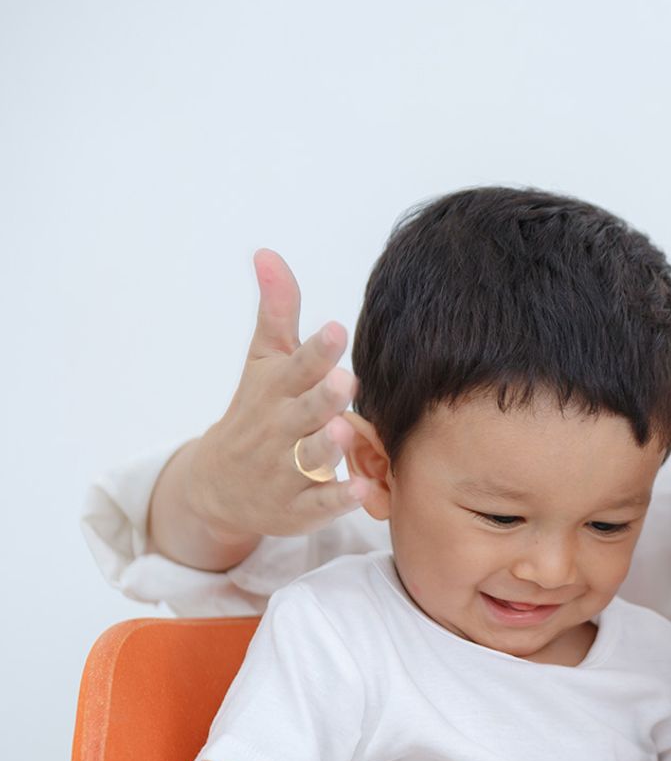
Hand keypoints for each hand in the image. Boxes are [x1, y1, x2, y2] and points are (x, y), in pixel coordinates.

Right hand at [187, 250, 369, 541]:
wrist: (218, 486)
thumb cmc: (254, 411)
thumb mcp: (262, 361)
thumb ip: (276, 312)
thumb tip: (267, 252)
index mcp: (275, 391)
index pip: (296, 367)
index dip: (316, 350)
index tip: (335, 330)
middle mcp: (279, 429)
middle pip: (303, 413)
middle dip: (321, 398)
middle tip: (344, 380)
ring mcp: (286, 471)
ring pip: (308, 459)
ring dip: (325, 447)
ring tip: (343, 432)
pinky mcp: (297, 508)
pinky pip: (319, 505)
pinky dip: (337, 499)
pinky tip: (362, 489)